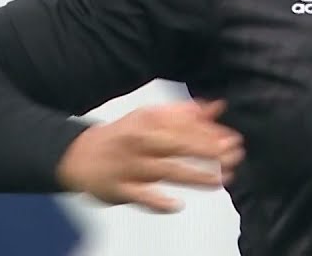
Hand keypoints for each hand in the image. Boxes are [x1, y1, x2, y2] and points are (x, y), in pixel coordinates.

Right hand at [56, 99, 244, 213]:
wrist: (77, 155)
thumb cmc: (123, 136)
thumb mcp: (151, 118)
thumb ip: (186, 114)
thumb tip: (217, 107)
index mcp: (148, 120)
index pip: (186, 125)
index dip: (212, 133)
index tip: (233, 139)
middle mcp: (140, 141)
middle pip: (178, 145)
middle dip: (208, 151)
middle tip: (233, 156)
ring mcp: (129, 166)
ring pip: (166, 170)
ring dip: (194, 175)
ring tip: (219, 180)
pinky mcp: (119, 189)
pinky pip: (140, 196)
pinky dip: (157, 201)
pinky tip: (176, 204)